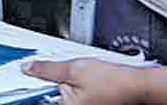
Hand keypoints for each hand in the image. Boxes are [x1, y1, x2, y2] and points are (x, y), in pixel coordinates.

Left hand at [24, 60, 146, 104]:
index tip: (31, 76)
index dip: (35, 84)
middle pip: (52, 95)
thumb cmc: (112, 81)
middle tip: (70, 73)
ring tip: (84, 77)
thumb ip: (48, 70)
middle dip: (56, 82)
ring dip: (68, 84)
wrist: (137, 85)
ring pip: (65, 94)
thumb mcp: (74, 69)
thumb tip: (28, 68)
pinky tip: (90, 83)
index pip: (39, 97)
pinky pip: (76, 96)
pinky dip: (78, 88)